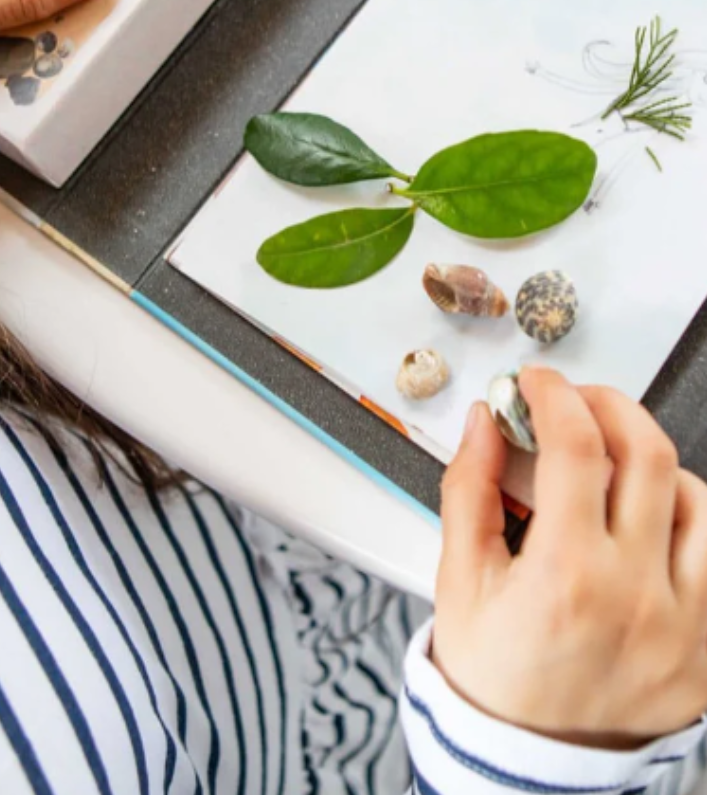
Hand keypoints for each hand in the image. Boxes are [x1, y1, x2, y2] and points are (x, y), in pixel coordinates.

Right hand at [433, 368, 706, 747]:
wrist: (528, 763)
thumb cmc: (492, 675)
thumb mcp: (459, 580)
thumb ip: (469, 490)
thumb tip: (483, 423)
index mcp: (565, 576)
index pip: (577, 446)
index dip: (555, 395)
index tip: (538, 385)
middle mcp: (635, 593)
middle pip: (648, 453)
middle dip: (608, 404)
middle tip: (578, 401)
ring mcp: (683, 621)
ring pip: (697, 496)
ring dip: (652, 459)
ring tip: (614, 461)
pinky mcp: (706, 643)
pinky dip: (687, 514)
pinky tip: (652, 513)